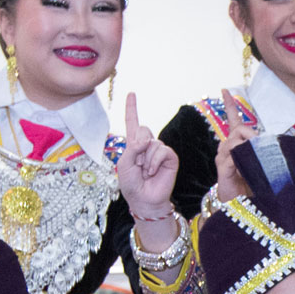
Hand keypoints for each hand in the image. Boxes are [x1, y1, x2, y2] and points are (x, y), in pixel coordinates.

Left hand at [118, 92, 178, 216]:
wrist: (144, 199)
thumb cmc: (131, 184)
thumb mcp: (124, 164)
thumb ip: (132, 148)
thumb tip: (148, 140)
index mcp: (134, 144)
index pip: (132, 122)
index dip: (132, 108)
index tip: (131, 93)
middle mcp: (147, 144)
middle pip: (143, 128)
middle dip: (138, 145)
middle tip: (138, 164)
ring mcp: (159, 150)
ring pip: (152, 142)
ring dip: (146, 160)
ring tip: (146, 172)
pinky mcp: (170, 157)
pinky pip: (162, 150)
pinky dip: (155, 162)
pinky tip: (153, 172)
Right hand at [214, 90, 258, 201]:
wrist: (244, 205)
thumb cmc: (254, 183)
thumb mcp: (262, 163)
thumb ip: (263, 150)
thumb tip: (269, 141)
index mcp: (237, 144)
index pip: (233, 120)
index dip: (229, 105)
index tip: (225, 90)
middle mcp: (227, 147)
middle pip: (239, 128)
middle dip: (252, 134)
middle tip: (260, 148)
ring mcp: (223, 157)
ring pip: (235, 141)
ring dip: (249, 148)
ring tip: (254, 162)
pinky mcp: (222, 168)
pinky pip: (232, 156)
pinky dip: (242, 161)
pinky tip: (245, 170)